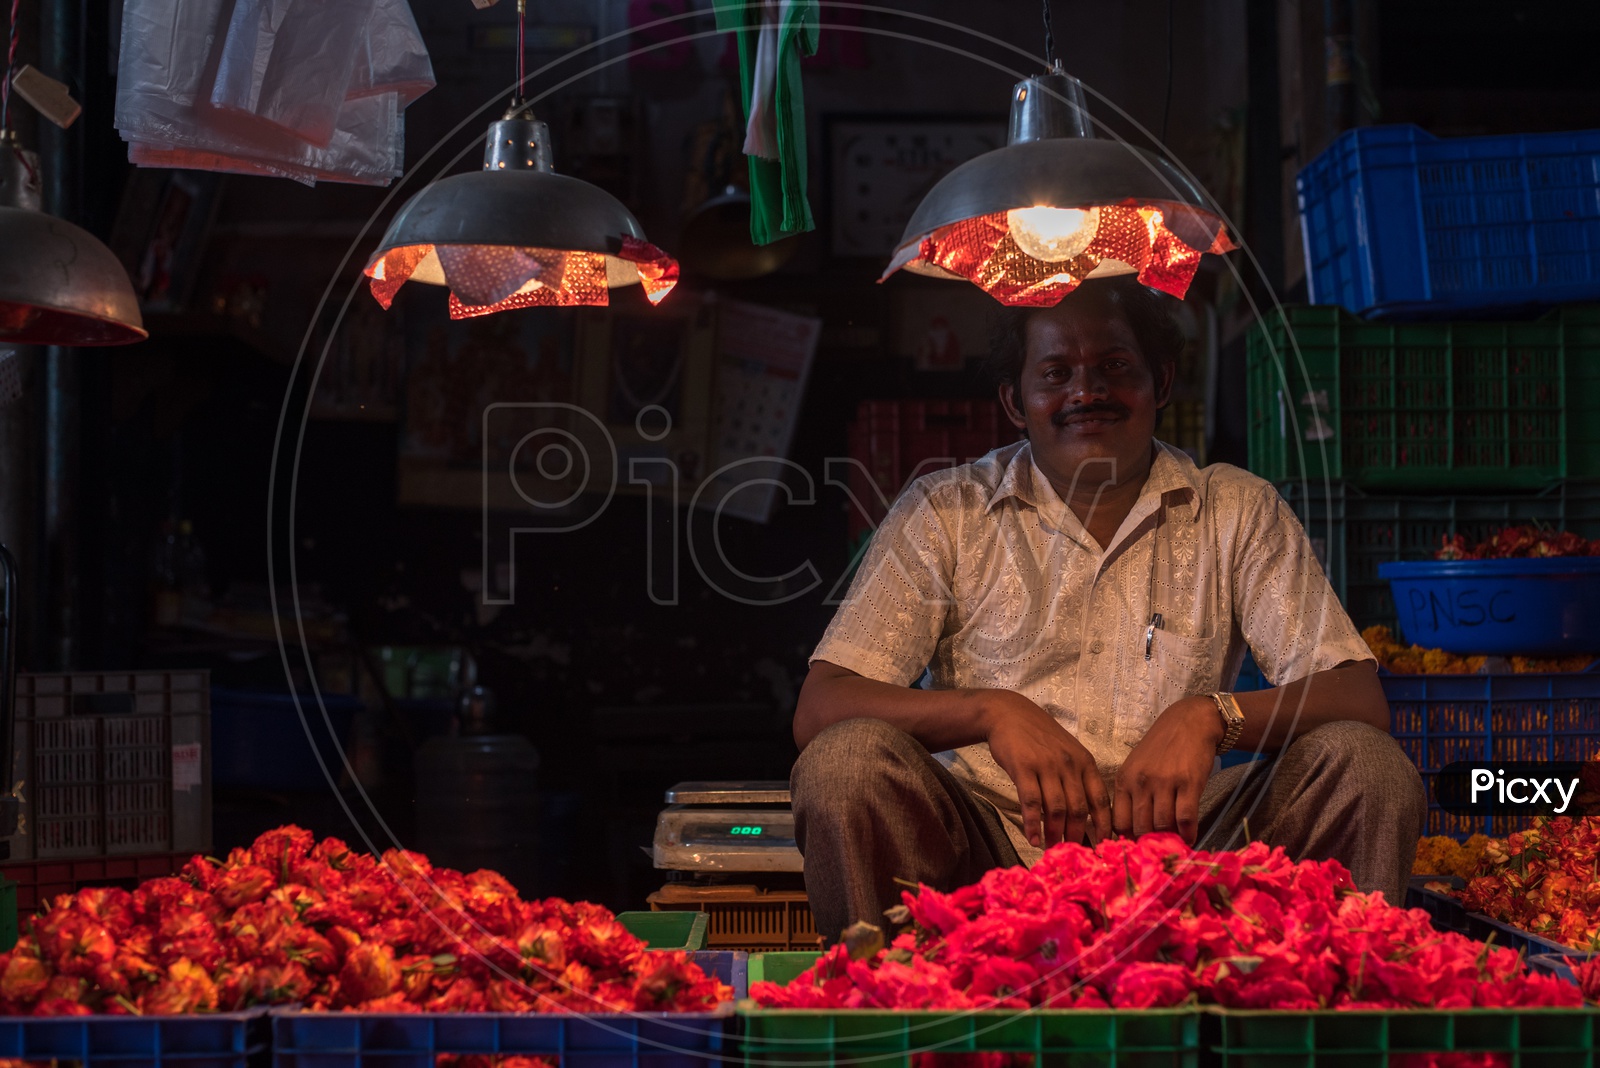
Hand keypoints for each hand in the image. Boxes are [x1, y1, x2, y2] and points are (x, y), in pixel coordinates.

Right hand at [982, 690, 1110, 848]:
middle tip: (1071, 851)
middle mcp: (1068, 765)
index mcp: (1084, 762)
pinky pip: (1031, 802)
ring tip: (1051, 847)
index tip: (1102, 844)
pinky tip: (1032, 838)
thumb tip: (1086, 814)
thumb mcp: (1068, 751)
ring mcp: (1046, 766)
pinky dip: (1032, 824)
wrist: (1008, 714)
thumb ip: (1078, 778)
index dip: (1103, 825)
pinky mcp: (1023, 768)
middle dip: (1076, 835)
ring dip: (1054, 833)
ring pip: (1056, 809)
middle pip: (1078, 809)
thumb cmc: (1039, 736)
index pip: (1100, 799)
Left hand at [1113, 696, 1221, 842]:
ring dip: (1170, 840)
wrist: (1189, 723)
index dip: (1129, 840)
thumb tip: (1132, 832)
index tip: (1138, 849)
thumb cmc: (1161, 748)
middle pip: (1141, 828)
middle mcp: (1141, 782)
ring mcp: (1165, 782)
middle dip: (1150, 844)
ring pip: (1163, 825)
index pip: (1119, 822)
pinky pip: (1186, 818)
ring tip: (1175, 845)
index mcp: (1124, 780)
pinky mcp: (1188, 783)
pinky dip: (1188, 833)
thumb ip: (1132, 795)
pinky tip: (1189, 837)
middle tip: (1159, 851)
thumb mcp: (1136, 767)